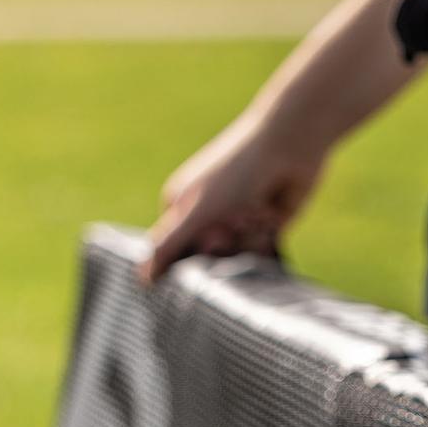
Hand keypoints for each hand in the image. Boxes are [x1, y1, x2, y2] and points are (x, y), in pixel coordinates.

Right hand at [141, 112, 325, 283]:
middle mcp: (207, 220)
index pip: (177, 255)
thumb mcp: (194, 212)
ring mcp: (236, 226)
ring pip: (238, 261)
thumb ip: (168, 246)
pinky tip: (270, 213)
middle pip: (210, 261)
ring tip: (255, 210)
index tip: (211, 237)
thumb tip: (141, 279)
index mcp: (179, 210)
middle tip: (233, 221)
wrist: (286, 147)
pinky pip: (264, 256)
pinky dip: (267, 239)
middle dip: (224, 246)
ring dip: (248, 240)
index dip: (194, 254)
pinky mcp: (265, 230)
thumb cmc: (233, 174)